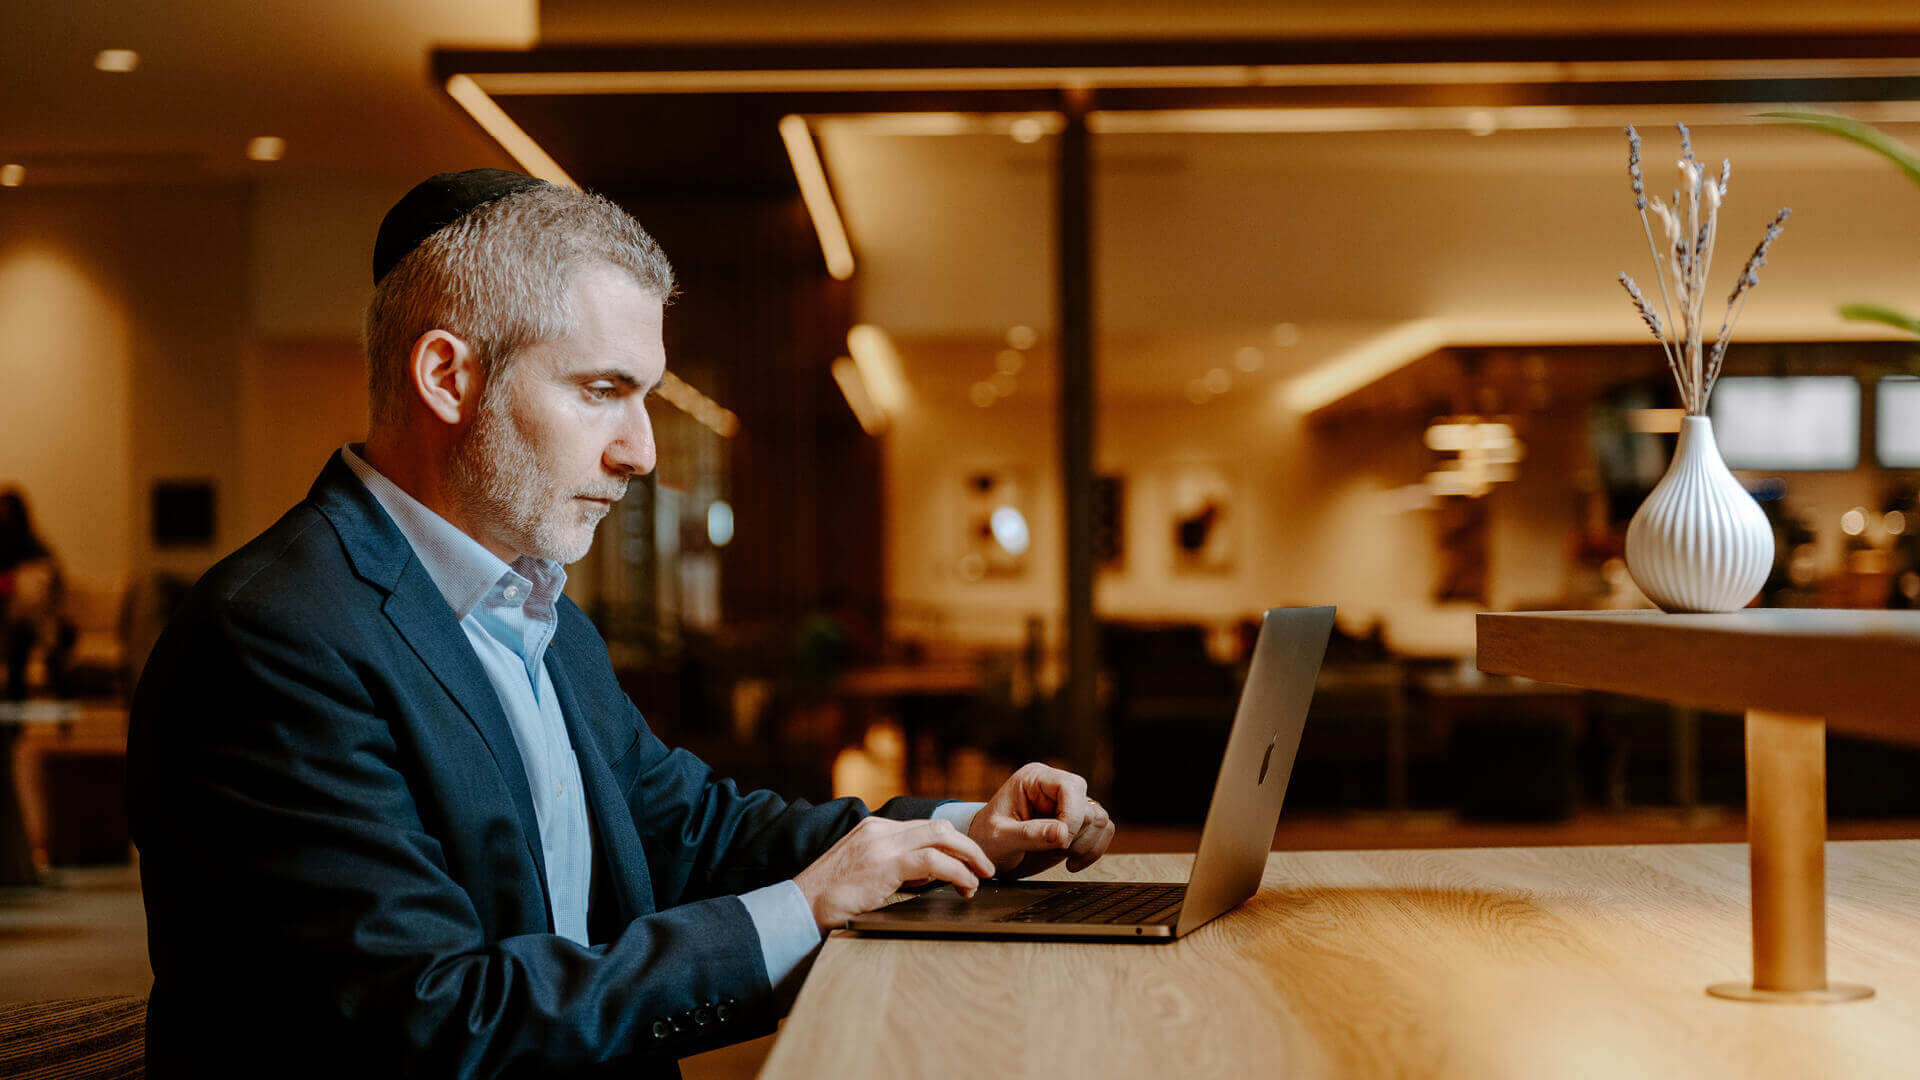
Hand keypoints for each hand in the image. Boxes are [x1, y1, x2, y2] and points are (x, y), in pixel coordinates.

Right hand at [793, 817, 994, 932]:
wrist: (798, 908)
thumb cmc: (830, 899)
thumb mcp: (867, 875)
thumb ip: (896, 868)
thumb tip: (933, 877)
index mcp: (875, 829)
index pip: (925, 827)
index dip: (953, 843)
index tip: (969, 861)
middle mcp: (879, 829)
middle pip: (938, 825)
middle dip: (968, 845)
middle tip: (985, 866)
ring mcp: (881, 843)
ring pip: (940, 836)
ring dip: (969, 856)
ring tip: (981, 877)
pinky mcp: (884, 864)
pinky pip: (933, 861)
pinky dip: (957, 872)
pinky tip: (965, 885)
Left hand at [968, 762, 1113, 878]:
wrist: (989, 853)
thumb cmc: (987, 839)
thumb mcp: (1000, 838)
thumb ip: (1030, 834)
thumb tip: (1062, 833)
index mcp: (1034, 779)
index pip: (1069, 787)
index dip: (1071, 816)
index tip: (1060, 843)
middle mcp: (1055, 786)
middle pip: (1088, 805)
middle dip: (1076, 834)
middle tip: (1056, 851)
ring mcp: (1068, 804)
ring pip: (1099, 819)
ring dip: (1086, 845)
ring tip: (1063, 857)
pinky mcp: (1077, 822)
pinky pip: (1102, 831)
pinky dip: (1093, 850)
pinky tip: (1072, 863)